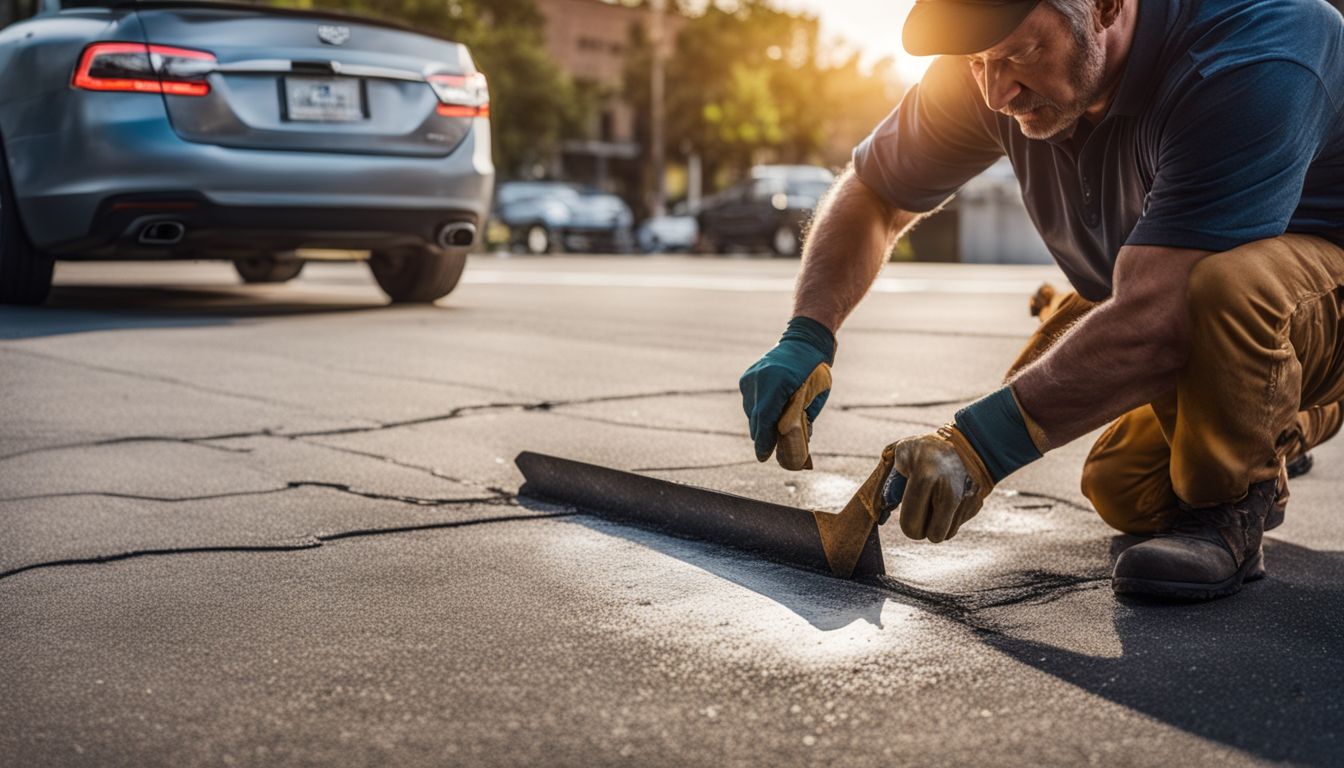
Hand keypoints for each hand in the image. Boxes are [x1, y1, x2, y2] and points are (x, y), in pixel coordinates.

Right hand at [740, 317, 834, 464]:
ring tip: (769, 433)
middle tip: (766, 452)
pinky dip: (758, 410)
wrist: (804, 341)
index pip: (766, 417)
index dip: (764, 440)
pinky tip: (768, 414)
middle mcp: (760, 379)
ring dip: (760, 423)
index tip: (763, 456)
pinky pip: (750, 401)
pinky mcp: (747, 377)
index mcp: (779, 382)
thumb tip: (797, 444)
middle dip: (761, 436)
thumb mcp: (816, 396)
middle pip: (756, 417)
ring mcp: (751, 377)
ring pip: (751, 411)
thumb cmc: (815, 369)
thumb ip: (803, 418)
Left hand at [887, 426, 993, 542]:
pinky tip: (949, 499)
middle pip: (933, 536)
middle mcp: (948, 491)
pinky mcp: (976, 504)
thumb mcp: (902, 454)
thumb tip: (883, 512)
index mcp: (924, 477)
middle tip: (921, 513)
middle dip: (924, 529)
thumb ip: (889, 482)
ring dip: (938, 525)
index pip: (912, 524)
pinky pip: (958, 525)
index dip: (907, 524)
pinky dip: (950, 518)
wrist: (969, 442)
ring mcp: (965, 499)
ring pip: (947, 535)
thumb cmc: (926, 449)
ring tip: (934, 502)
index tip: (908, 516)